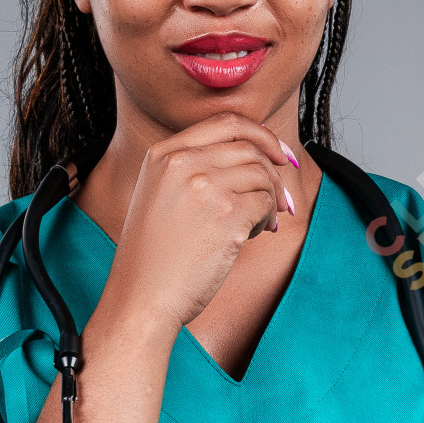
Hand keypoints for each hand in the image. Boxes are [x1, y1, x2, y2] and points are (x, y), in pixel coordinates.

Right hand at [104, 111, 296, 332]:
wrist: (141, 300)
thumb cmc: (153, 258)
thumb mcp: (159, 197)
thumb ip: (193, 170)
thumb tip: (257, 157)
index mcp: (163, 154)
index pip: (225, 122)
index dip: (260, 135)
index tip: (278, 153)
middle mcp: (182, 163)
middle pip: (249, 148)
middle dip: (273, 172)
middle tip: (282, 199)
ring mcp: (205, 185)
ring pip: (262, 174)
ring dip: (272, 199)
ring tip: (261, 224)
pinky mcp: (227, 213)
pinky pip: (267, 202)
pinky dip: (269, 218)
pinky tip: (256, 235)